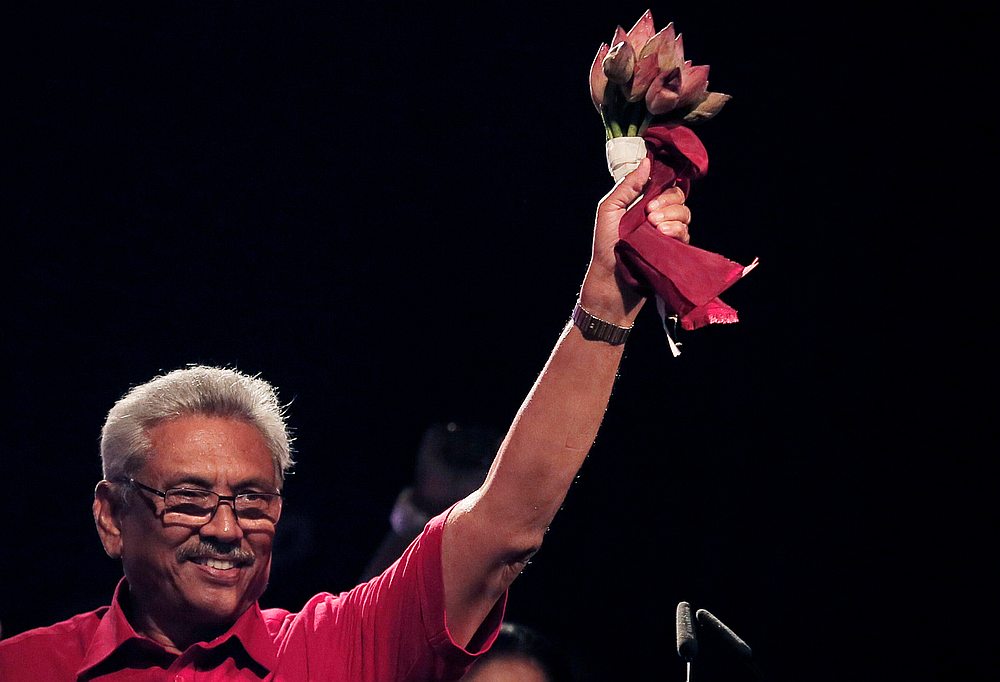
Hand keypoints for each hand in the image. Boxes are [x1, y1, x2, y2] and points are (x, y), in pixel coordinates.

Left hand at [580, 157, 691, 322]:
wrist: (610, 280)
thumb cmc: (605, 245)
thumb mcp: (609, 210)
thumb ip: (628, 186)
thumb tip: (646, 162)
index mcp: (642, 204)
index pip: (665, 186)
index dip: (664, 186)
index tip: (651, 197)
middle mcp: (658, 216)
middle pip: (679, 197)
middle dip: (667, 202)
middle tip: (650, 214)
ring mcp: (667, 233)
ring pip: (685, 214)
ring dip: (672, 217)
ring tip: (654, 227)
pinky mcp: (674, 249)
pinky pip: (686, 234)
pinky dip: (677, 231)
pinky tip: (663, 236)